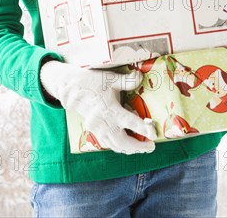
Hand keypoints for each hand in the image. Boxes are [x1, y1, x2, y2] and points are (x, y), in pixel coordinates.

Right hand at [40, 60, 156, 153]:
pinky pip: (107, 143)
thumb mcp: (110, 78)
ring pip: (115, 146)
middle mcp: (104, 123)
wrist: (71, 88)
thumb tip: (140, 77)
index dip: (144, 130)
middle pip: (123, 143)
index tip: (154, 134)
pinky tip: (125, 144)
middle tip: (151, 146)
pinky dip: (118, 146)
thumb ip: (127, 81)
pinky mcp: (94, 130)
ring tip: (141, 147)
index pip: (130, 123)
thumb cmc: (92, 81)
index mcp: (110, 110)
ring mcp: (98, 128)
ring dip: (129, 149)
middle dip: (138, 147)